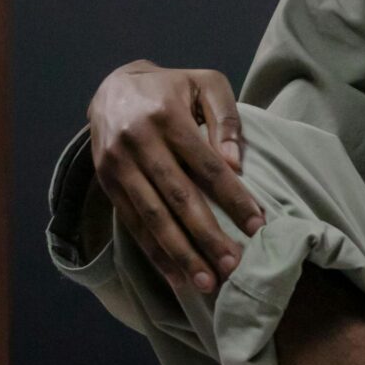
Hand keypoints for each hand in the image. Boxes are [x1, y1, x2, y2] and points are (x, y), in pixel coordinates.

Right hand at [87, 60, 266, 297]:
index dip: (233, 197)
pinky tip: (176, 276)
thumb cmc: (171, 88)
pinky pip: (133, 224)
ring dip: (180, 254)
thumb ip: (226, 119)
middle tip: (234, 265)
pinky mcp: (106, 184)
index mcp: (166, 116)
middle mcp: (137, 142)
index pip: (207, 165)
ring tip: (207, 282)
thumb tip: (236, 165)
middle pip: (178, 198)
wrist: (112, 87)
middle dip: (207, 236)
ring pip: (153, 218)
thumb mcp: (205, 83)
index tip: (258, 225)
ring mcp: (117, 165)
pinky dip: (155, 253)